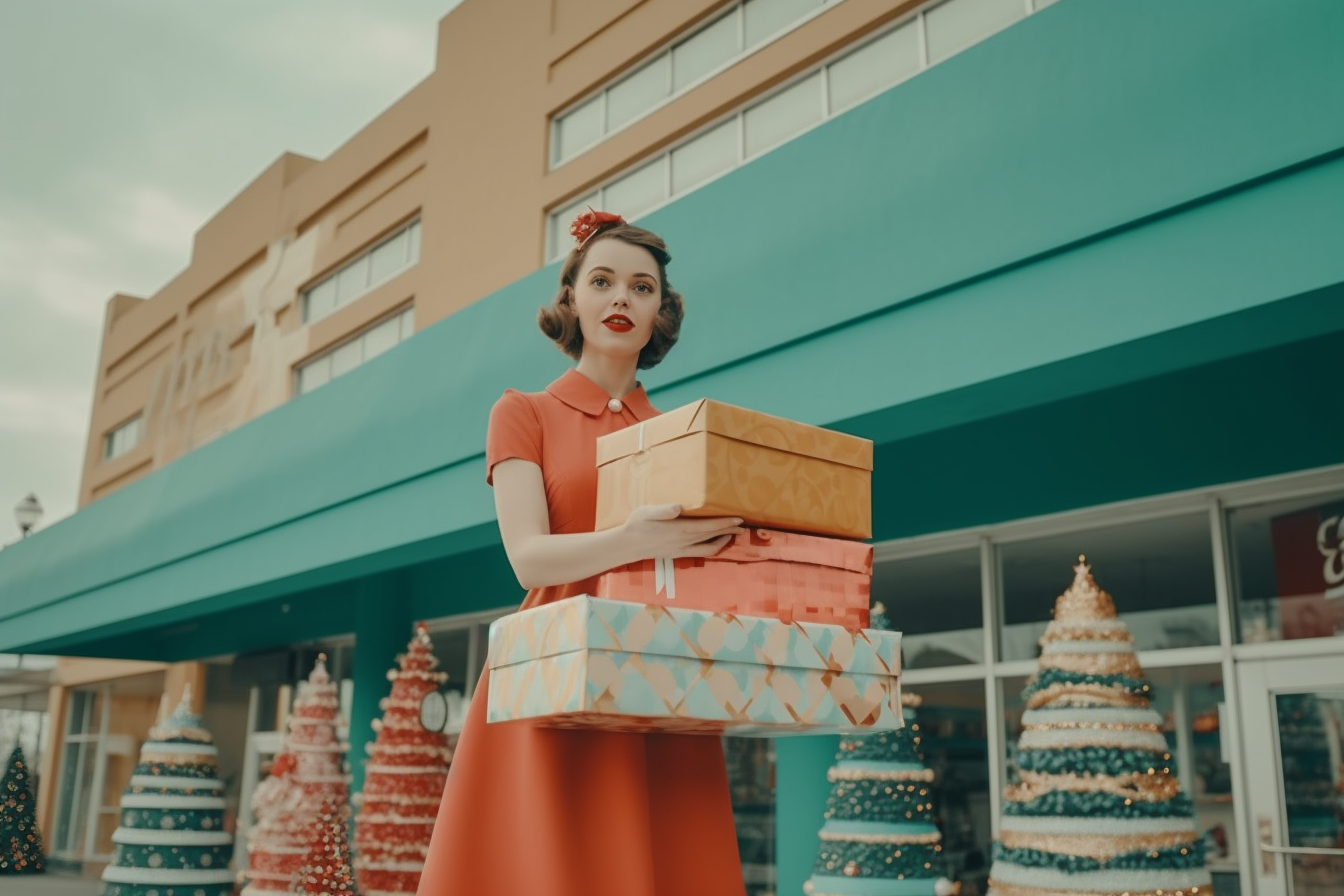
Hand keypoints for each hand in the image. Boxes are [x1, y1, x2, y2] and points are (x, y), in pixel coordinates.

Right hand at [620, 504, 747, 561]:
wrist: (628, 545)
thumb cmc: (637, 524)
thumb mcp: (646, 512)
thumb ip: (662, 510)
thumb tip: (678, 507)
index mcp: (680, 529)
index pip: (708, 526)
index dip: (725, 523)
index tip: (739, 518)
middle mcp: (685, 541)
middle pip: (713, 535)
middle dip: (730, 530)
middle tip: (744, 524)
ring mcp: (683, 549)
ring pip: (710, 545)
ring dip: (725, 539)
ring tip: (735, 533)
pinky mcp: (680, 553)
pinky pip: (702, 551)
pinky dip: (714, 546)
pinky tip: (717, 541)